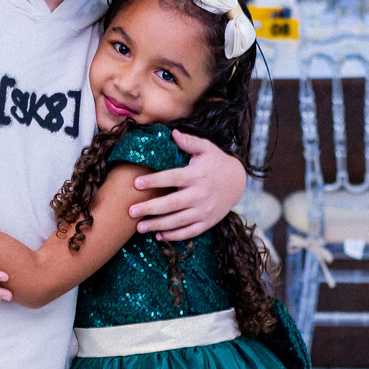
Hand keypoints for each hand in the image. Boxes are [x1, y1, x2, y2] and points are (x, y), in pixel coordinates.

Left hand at [128, 131, 246, 240]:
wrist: (238, 182)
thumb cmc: (216, 162)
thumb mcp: (206, 148)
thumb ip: (190, 142)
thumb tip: (173, 133)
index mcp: (197, 175)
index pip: (172, 178)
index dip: (154, 180)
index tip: (136, 183)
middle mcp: (200, 194)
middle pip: (172, 203)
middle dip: (150, 208)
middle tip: (130, 211)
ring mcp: (204, 210)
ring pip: (178, 221)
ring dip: (158, 225)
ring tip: (139, 227)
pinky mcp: (207, 222)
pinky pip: (189, 232)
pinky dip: (174, 236)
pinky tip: (158, 236)